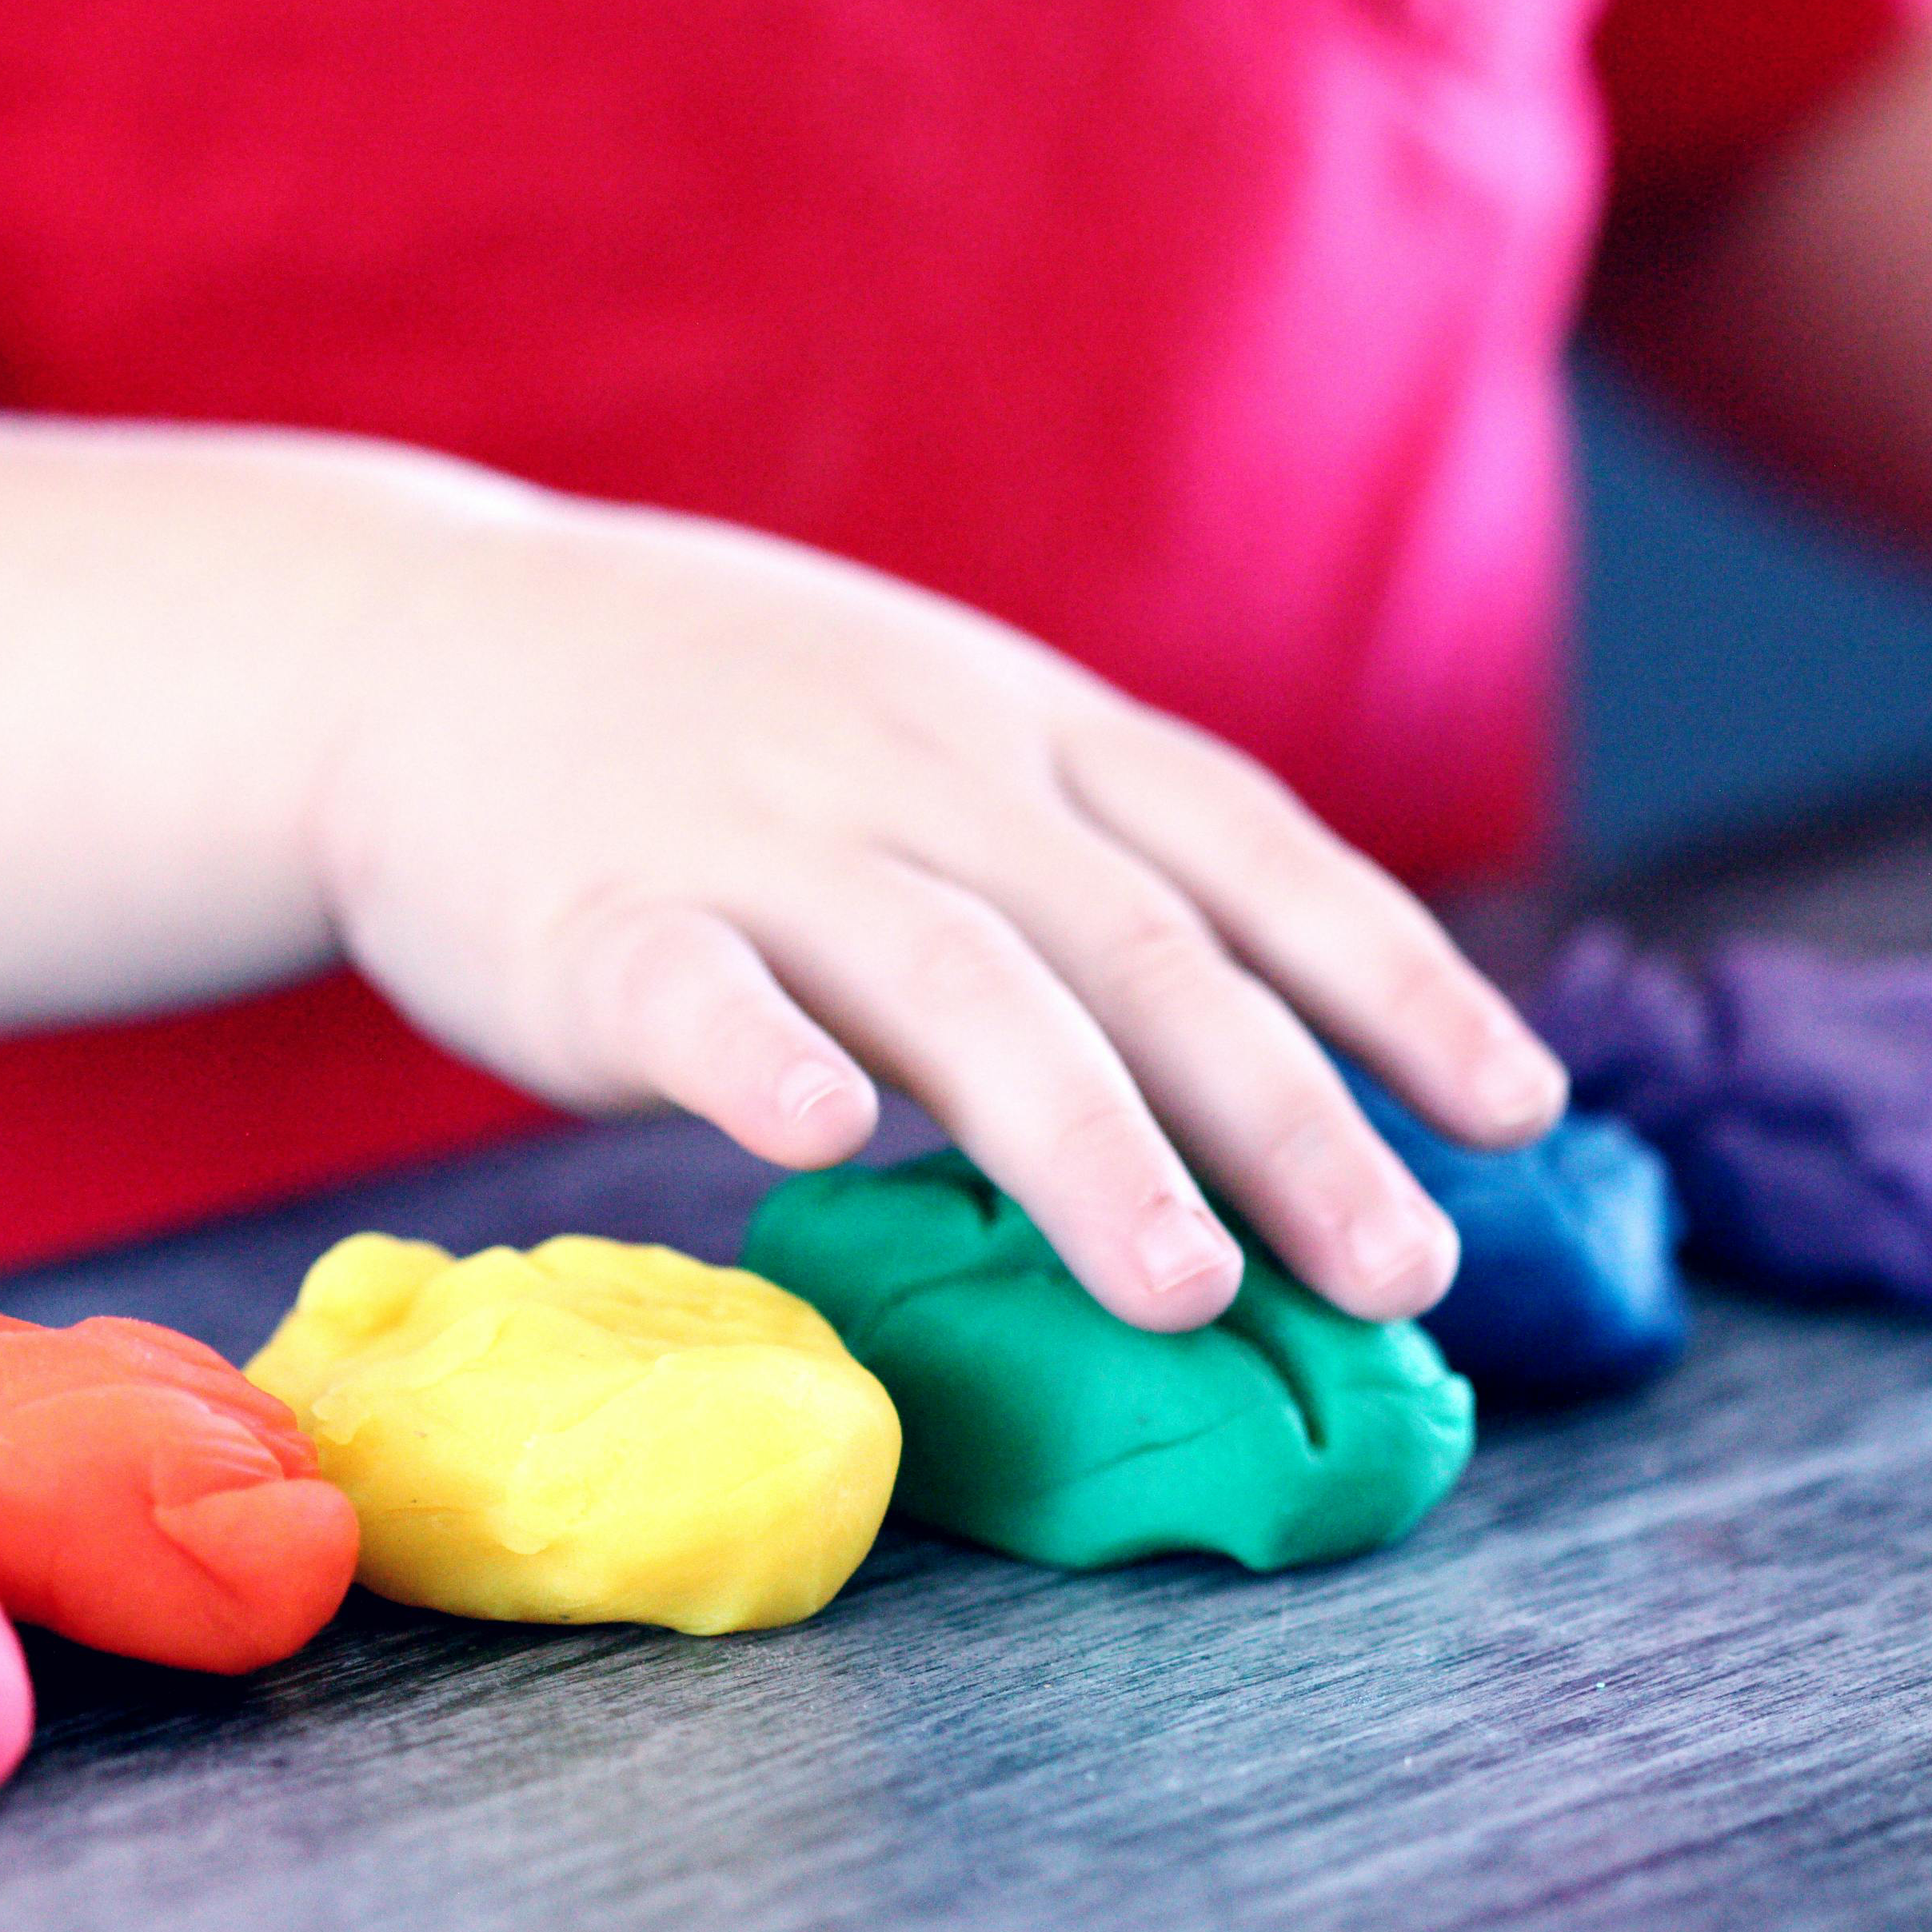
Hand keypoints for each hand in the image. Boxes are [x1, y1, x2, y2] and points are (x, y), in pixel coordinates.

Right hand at [306, 494, 1567, 1331]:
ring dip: (1083, 1136)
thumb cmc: (702, 723)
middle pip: (1139, 943)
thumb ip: (1067, 861)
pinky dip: (762, 1057)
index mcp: (1018, 729)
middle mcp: (920, 769)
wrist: (412, 643)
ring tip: (1187, 1289)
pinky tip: (828, 1139)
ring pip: (953, 980)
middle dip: (1288, 1112)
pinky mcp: (590, 913)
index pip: (1247, 847)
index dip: (1395, 976)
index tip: (1518, 1108)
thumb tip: (1254, 1058)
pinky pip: (688, 986)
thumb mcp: (924, 727)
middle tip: (1402, 1271)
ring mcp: (756, 833)